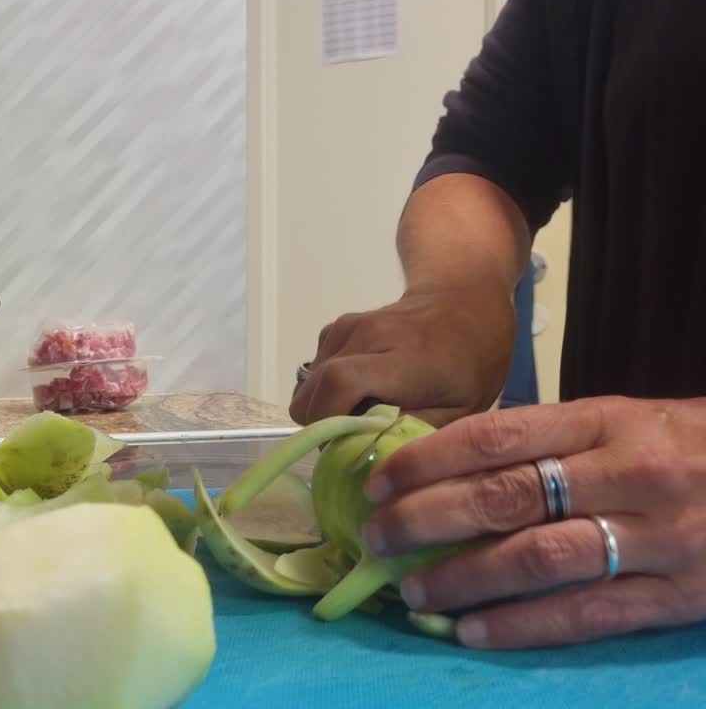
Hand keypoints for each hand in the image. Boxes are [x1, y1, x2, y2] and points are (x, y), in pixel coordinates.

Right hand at [289, 285, 514, 427]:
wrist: (464, 304)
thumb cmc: (471, 363)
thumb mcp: (460, 412)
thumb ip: (415, 435)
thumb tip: (373, 461)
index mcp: (401, 359)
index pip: (340, 383)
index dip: (328, 420)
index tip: (342, 447)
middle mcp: (365, 336)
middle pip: (312, 389)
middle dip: (322, 422)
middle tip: (353, 437)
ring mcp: (347, 328)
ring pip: (307, 383)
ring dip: (324, 405)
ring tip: (361, 410)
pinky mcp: (336, 327)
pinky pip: (313, 369)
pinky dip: (325, 387)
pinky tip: (358, 389)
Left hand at [362, 396, 705, 648]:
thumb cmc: (690, 447)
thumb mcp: (625, 421)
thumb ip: (549, 439)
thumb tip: (447, 461)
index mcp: (608, 420)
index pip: (498, 437)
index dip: (427, 460)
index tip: (378, 482)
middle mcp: (629, 473)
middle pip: (505, 496)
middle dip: (426, 519)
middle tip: (377, 538)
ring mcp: (657, 537)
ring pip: (537, 559)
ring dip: (463, 577)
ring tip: (413, 590)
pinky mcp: (677, 596)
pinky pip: (586, 614)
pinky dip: (521, 626)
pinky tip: (472, 631)